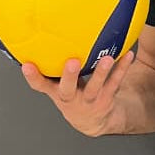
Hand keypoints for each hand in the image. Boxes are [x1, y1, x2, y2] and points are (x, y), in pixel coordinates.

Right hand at [21, 51, 135, 135]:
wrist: (92, 121)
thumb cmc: (72, 95)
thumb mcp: (58, 84)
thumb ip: (51, 65)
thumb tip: (42, 33)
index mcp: (56, 92)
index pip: (40, 85)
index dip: (32, 77)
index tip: (26, 65)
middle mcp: (71, 98)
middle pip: (68, 89)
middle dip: (69, 76)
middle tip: (71, 61)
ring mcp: (89, 101)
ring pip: (95, 87)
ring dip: (101, 73)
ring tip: (107, 58)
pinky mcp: (106, 99)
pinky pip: (115, 83)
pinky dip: (122, 68)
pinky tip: (128, 55)